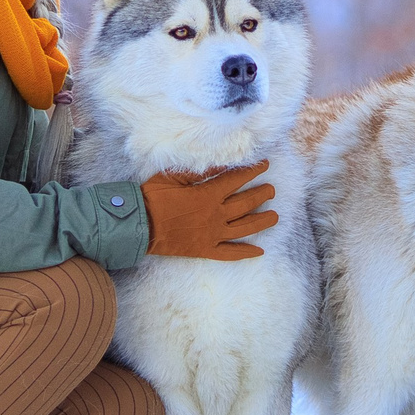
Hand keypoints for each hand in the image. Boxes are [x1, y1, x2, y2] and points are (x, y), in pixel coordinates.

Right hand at [139, 162, 277, 260]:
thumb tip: (222, 162)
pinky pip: (230, 253)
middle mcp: (215, 215)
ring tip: (275, 217)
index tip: (265, 165)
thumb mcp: (174, 176)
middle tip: (272, 190)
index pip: (237, 180)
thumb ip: (200, 171)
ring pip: (244, 228)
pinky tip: (260, 251)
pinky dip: (245, 252)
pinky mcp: (205, 249)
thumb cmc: (153, 197)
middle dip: (262, 195)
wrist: (139, 225)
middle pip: (246, 204)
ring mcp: (212, 234)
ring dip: (262, 222)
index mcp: (208, 194)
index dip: (253, 171)